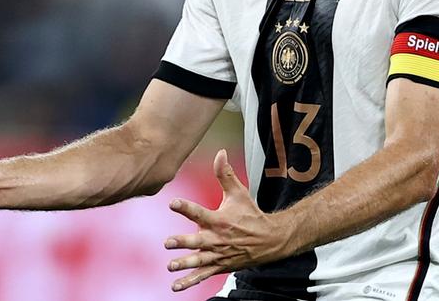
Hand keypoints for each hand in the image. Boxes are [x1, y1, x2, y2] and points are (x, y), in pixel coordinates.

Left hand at [163, 149, 296, 291]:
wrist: (270, 240)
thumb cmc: (251, 214)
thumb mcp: (239, 193)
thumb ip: (225, 174)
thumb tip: (219, 152)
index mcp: (220, 220)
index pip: (200, 212)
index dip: (186, 207)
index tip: (172, 203)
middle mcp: (218, 239)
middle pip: (198, 241)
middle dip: (183, 242)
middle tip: (168, 242)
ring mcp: (218, 255)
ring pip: (199, 261)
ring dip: (185, 264)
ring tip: (171, 265)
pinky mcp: (219, 266)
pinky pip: (203, 275)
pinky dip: (190, 282)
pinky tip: (175, 286)